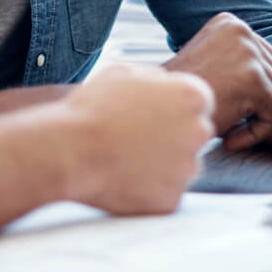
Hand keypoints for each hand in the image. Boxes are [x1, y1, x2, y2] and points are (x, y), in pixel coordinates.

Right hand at [62, 63, 214, 214]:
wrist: (72, 150)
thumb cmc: (93, 108)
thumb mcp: (125, 72)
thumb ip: (155, 78)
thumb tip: (163, 85)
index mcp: (192, 96)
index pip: (199, 104)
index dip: (174, 109)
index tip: (153, 115)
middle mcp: (199, 132)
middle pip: (195, 135)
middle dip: (174, 137)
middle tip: (138, 138)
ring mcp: (187, 169)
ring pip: (181, 167)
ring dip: (162, 164)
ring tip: (126, 158)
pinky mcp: (172, 199)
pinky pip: (164, 193)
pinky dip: (149, 189)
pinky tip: (124, 178)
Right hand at [163, 12, 271, 150]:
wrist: (154, 114)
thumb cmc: (180, 99)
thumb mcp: (211, 63)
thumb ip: (240, 58)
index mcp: (229, 22)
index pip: (270, 59)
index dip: (256, 92)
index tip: (230, 108)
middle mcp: (241, 30)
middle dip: (258, 107)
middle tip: (229, 124)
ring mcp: (248, 51)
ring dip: (257, 121)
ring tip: (228, 131)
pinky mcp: (254, 77)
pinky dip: (258, 133)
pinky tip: (229, 139)